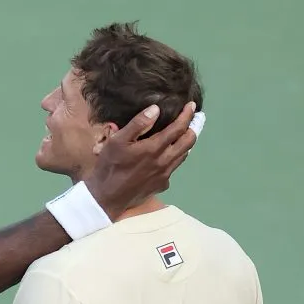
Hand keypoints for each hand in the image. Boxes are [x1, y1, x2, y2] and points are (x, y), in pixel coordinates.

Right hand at [85, 102, 198, 216]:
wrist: (107, 197)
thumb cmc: (110, 166)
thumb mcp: (117, 141)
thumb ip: (138, 124)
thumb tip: (156, 109)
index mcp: (155, 148)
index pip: (178, 128)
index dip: (187, 115)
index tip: (192, 106)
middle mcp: (165, 161)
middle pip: (188, 143)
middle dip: (194, 128)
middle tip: (196, 118)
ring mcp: (164, 175)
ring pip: (183, 156)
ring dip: (186, 143)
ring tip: (185, 134)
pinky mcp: (161, 185)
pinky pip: (173, 168)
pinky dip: (175, 158)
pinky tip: (167, 156)